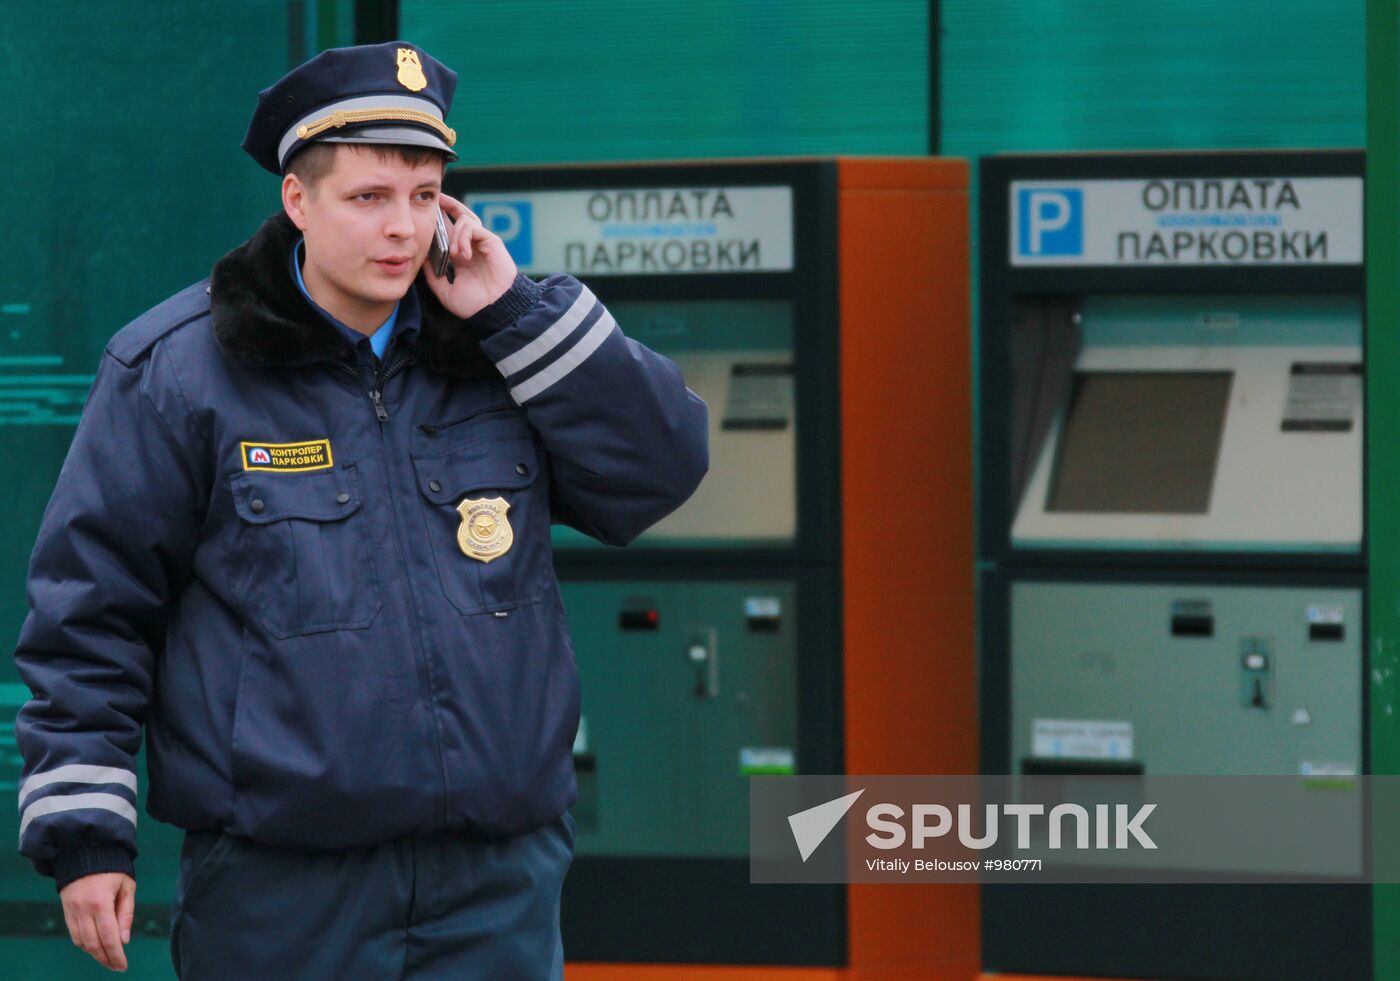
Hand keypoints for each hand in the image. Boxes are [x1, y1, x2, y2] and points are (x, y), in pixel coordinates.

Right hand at [60, 872, 134, 971]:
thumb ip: (126, 913)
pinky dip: (84, 944)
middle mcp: (83, 909)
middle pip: (93, 943)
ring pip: (81, 941)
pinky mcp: (65, 910)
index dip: (115, 954)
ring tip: (108, 960)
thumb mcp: (127, 886)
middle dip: (106, 958)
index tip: (123, 966)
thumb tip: (124, 940)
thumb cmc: (113, 867)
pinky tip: (95, 948)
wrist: (85, 851)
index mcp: (101, 902)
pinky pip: (73, 934)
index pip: (108, 936)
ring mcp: (71, 910)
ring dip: (94, 954)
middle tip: (117, 967)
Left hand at [424, 193, 518, 319]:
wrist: (493, 310)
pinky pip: (473, 227)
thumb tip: (421, 259)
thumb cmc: (474, 304)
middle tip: (435, 200)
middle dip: (447, 205)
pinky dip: (464, 237)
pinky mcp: (491, 241)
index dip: (439, 220)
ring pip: (465, 219)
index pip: (450, 231)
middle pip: (460, 216)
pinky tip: (462, 254)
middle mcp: (472, 246)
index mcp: (461, 256)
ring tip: (453, 254)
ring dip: (454, 235)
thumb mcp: (445, 291)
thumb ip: (433, 275)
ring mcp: (482, 242)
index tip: (425, 213)